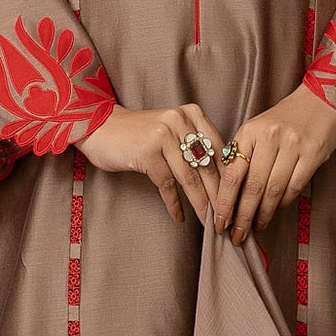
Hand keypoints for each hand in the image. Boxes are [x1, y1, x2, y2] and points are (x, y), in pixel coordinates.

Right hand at [78, 101, 229, 223]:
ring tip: (208, 222)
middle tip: (226, 218)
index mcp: (192, 113)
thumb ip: (195, 146)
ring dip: (200, 204)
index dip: (229, 178)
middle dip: (218, 196)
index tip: (235, 200)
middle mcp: (180, 120)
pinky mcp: (147, 152)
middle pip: (207, 165)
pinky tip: (180, 217)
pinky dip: (174, 203)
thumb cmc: (140, 134)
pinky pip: (167, 184)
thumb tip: (222, 181)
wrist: (101, 127)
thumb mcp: (173, 130)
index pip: (219, 150)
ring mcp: (162, 135)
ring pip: (189, 177)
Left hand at [211, 83, 335, 245]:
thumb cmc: (285, 118)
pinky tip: (276, 210)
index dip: (224, 202)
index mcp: (249, 131)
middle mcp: (269, 137)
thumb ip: (244, 155)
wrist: (320, 99)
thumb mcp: (257, 129)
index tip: (219, 222)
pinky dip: (283, 203)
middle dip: (242, 216)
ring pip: (273, 190)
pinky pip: (294, 187)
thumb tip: (230, 196)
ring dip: (262, 214)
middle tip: (237, 235)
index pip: (231, 174)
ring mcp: (292, 145)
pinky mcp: (313, 153)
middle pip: (251, 187)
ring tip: (256, 228)